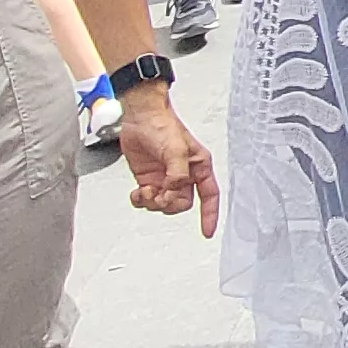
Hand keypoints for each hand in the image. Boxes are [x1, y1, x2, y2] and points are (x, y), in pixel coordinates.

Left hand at [117, 91, 219, 235]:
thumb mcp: (176, 149)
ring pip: (164, 204)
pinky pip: (147, 199)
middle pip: (181, 203)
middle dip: (169, 203)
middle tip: (160, 196)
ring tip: (145, 191)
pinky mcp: (149, 178)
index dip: (209, 215)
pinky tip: (137, 192)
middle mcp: (184, 174)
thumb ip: (177, 174)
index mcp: (198, 166)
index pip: (210, 195)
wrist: (139, 116)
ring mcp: (165, 177)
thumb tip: (173, 191)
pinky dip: (141, 200)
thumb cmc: (162, 124)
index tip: (206, 231)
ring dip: (152, 202)